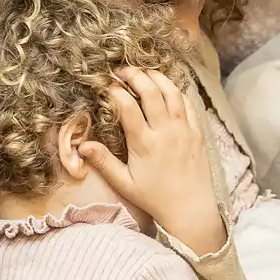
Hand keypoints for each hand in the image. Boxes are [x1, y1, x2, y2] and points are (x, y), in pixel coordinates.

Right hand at [77, 69, 225, 256]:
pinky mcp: (198, 132)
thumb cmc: (155, 198)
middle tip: (121, 71)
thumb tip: (81, 145)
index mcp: (144, 144)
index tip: (106, 85)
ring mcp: (184, 130)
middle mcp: (166, 132)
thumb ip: (103, 162)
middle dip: (134, 75)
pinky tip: (166, 88)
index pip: (128, 106)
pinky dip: (176, 91)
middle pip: (151, 91)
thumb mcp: (124, 183)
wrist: (191, 209)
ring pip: (172, 92)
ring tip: (143, 72)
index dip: (115, 90)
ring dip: (157, 77)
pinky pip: (188, 103)